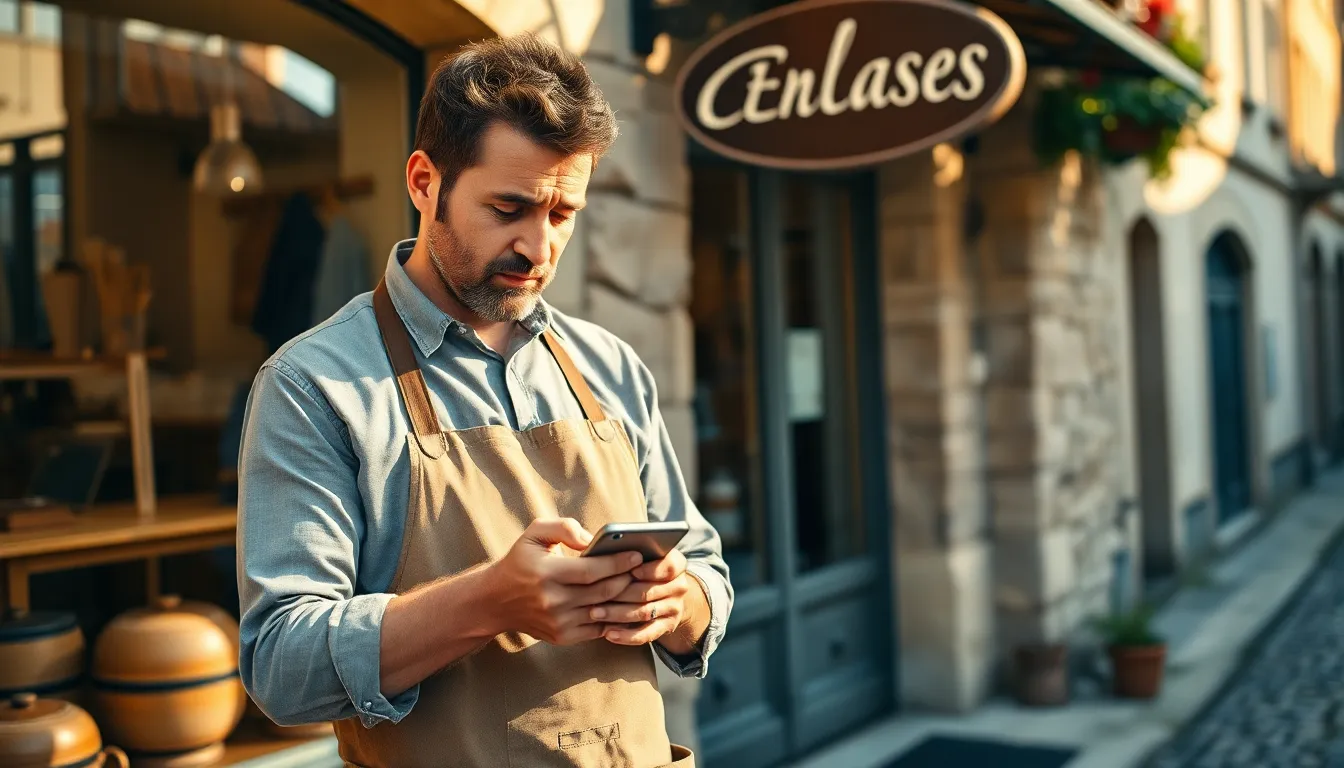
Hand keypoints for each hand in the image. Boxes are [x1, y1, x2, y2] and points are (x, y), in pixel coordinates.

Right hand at [482, 518, 642, 645]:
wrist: (495, 601)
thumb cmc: (520, 561)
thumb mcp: (535, 533)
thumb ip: (564, 528)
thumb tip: (593, 540)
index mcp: (547, 573)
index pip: (592, 570)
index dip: (618, 563)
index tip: (637, 555)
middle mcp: (553, 600)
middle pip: (603, 592)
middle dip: (628, 580)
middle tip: (644, 569)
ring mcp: (558, 622)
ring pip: (604, 612)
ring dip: (625, 599)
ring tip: (640, 585)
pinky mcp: (562, 636)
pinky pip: (598, 629)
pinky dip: (615, 618)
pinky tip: (625, 604)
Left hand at [590, 548, 706, 647]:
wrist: (662, 593)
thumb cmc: (636, 566)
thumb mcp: (635, 550)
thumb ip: (620, 546)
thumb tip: (590, 545)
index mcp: (675, 562)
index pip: (668, 566)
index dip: (649, 569)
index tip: (631, 570)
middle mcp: (679, 585)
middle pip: (650, 591)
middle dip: (621, 594)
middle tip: (595, 595)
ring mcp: (674, 607)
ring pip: (645, 612)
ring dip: (618, 614)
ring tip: (594, 613)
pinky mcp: (667, 626)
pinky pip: (647, 634)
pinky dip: (627, 636)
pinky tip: (608, 634)